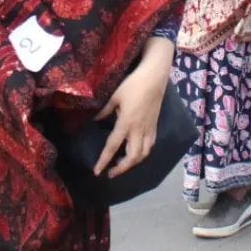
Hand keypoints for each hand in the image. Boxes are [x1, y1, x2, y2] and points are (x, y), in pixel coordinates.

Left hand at [92, 35, 174, 177]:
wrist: (154, 77)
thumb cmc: (133, 85)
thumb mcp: (114, 97)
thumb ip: (104, 111)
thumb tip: (95, 121)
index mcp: (126, 123)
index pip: (113, 147)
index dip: (104, 160)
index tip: (97, 172)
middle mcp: (139, 130)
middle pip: (132, 157)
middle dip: (121, 168)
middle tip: (110, 172)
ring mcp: (149, 129)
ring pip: (143, 154)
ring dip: (133, 163)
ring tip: (122, 164)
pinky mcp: (155, 125)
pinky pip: (150, 145)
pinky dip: (143, 153)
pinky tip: (136, 152)